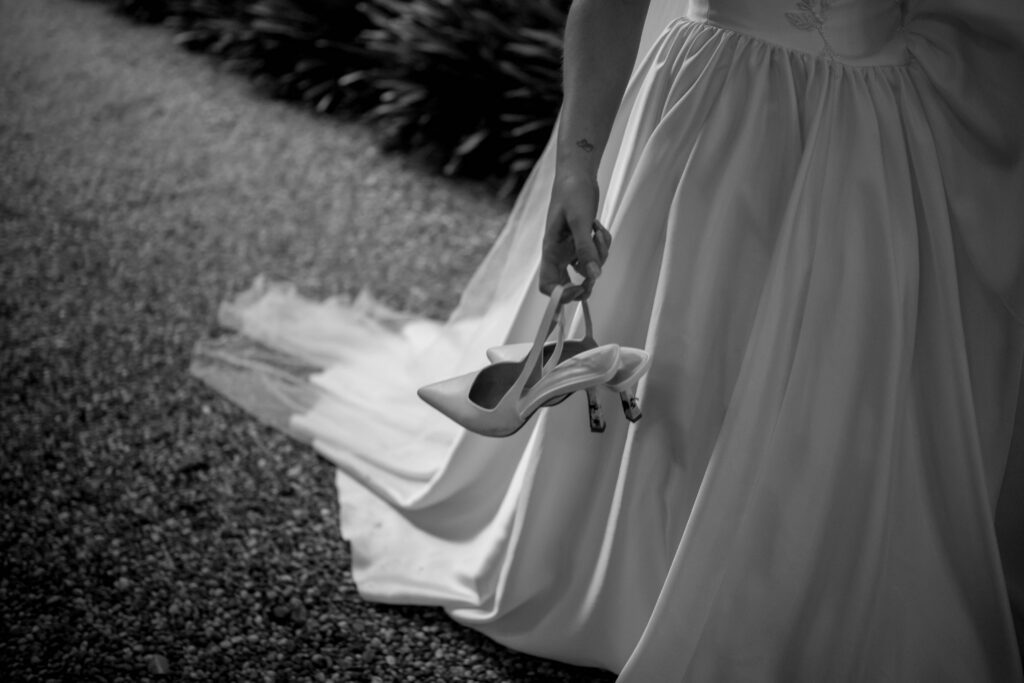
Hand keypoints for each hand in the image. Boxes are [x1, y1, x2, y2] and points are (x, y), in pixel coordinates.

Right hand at [539, 171, 611, 302]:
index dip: (562, 295)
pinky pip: (595, 255)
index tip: (579, 289)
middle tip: (597, 271)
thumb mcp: (580, 221)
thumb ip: (585, 249)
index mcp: (551, 251)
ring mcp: (570, 248)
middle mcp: (559, 254)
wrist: (578, 174)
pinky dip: (602, 245)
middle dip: (585, 282)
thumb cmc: (572, 193)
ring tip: (598, 232)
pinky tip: (599, 228)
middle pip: (568, 283)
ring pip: (587, 269)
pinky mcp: (581, 242)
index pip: (548, 285)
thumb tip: (594, 276)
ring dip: (598, 256)